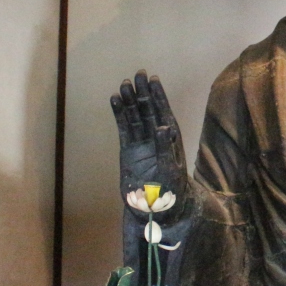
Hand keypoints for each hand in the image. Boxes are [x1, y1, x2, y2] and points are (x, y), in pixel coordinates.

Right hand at [110, 71, 188, 205]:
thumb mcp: (170, 170)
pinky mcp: (128, 150)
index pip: (163, 112)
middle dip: (143, 92)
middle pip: (148, 110)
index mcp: (170, 139)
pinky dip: (119, 116)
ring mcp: (141, 143)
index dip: (158, 95)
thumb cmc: (170, 191)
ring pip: (134, 117)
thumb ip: (165, 148)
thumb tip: (164, 127)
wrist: (156, 210)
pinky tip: (115, 101)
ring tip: (124, 85)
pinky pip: (123, 129)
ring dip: (129, 101)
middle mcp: (156, 137)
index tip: (153, 79)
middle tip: (138, 74)